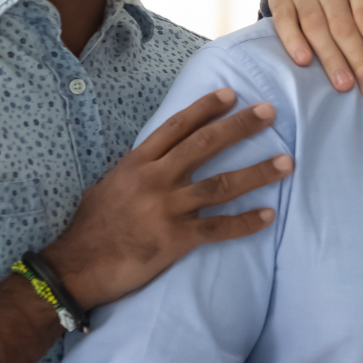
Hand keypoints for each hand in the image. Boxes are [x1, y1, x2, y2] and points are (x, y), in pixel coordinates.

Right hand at [44, 89, 292, 307]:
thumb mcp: (108, 186)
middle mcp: (154, 179)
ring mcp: (166, 208)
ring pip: (221, 184)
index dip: (205, 109)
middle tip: (269, 113)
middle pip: (205, 145)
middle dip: (240, 127)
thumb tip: (156, 160)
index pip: (176, 127)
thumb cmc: (90, 228)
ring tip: (286, 163)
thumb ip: (136, 171)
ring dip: (257, 173)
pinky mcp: (175, 239)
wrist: (76, 267)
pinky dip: (246, 222)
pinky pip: (219, 228)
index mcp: (136, 163)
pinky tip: (269, 216)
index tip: (232, 95)